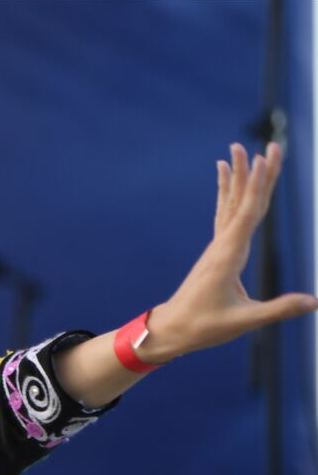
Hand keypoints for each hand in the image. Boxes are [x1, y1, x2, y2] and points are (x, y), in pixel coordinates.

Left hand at [147, 142, 317, 361]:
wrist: (171, 329)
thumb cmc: (204, 326)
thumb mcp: (243, 321)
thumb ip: (278, 309)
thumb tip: (314, 302)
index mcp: (229, 256)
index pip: (249, 213)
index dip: (259, 185)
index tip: (266, 159)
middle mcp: (222, 245)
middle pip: (243, 202)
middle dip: (256, 173)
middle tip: (268, 144)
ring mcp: (218, 246)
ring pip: (232, 204)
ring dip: (240, 177)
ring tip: (240, 149)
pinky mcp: (217, 251)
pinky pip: (225, 214)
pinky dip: (228, 192)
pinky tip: (225, 174)